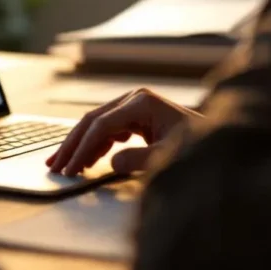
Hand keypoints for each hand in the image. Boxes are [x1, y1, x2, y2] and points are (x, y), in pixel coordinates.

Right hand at [46, 88, 201, 175]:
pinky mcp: (136, 117)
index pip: (102, 125)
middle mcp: (134, 99)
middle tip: (54, 166)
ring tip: (63, 166)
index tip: (71, 170)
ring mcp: (134, 106)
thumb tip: (112, 163)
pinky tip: (85, 161)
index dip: (82, 148)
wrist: (216, 142)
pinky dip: (94, 145)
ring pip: (96, 125)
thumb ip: (139, 160)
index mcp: (142, 102)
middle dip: (72, 145)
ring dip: (79, 145)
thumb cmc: (196, 147)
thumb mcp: (167, 156)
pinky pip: (108, 130)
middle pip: (92, 120)